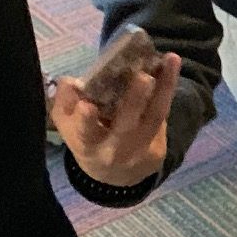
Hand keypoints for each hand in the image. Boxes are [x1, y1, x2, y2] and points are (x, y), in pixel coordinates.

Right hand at [49, 54, 179, 187]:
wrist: (113, 176)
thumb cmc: (87, 139)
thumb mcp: (68, 125)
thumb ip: (65, 102)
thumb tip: (71, 82)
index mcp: (88, 144)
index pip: (86, 133)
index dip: (85, 121)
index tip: (86, 105)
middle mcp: (115, 150)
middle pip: (127, 126)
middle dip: (135, 101)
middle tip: (143, 76)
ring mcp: (140, 150)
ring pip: (154, 117)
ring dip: (165, 87)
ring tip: (171, 60)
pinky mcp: (158, 149)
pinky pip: (162, 116)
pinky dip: (167, 91)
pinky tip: (171, 68)